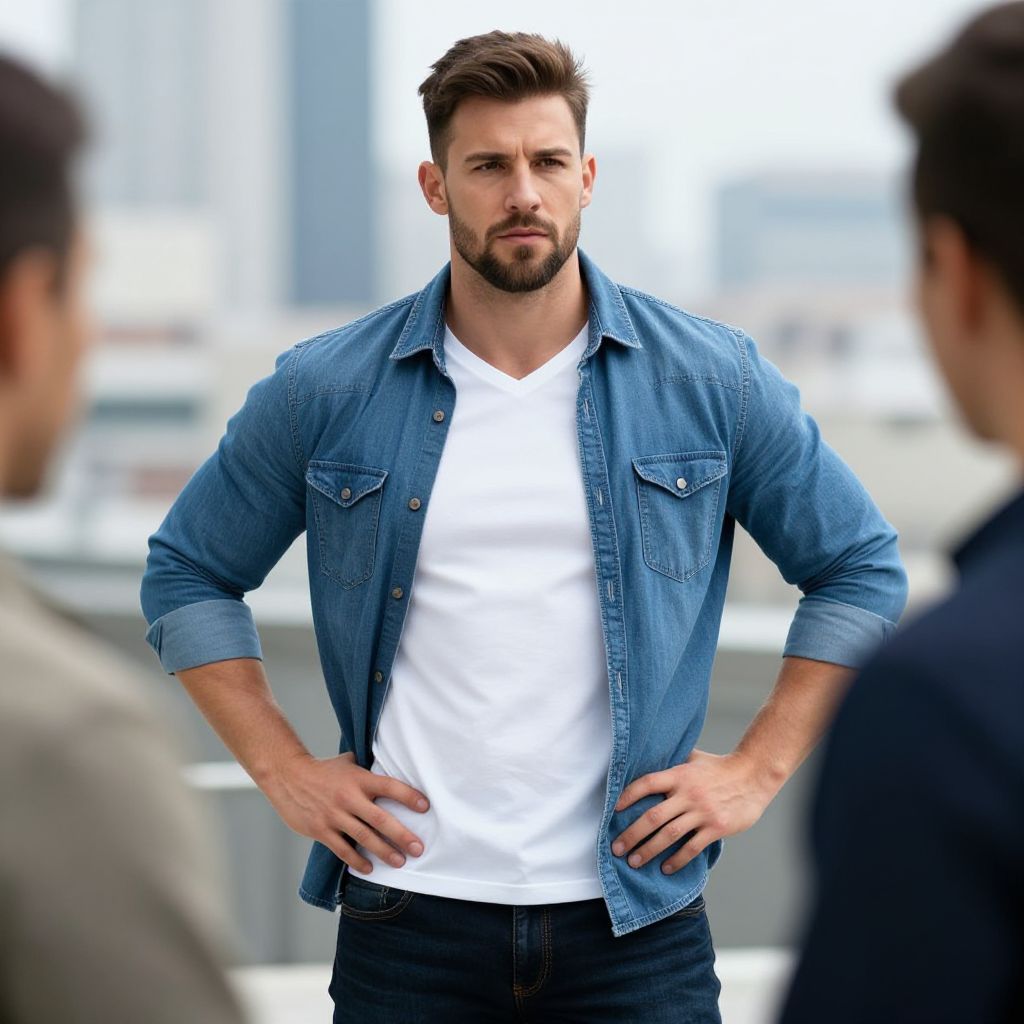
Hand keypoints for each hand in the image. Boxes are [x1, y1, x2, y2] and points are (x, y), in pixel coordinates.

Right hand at [265, 752, 428, 873]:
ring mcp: (334, 815)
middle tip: (418, 848)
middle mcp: (349, 797)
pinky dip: (357, 860)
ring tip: (400, 862)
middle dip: (401, 835)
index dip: (408, 796)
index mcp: (359, 779)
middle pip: (380, 818)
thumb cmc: (322, 770)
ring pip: (364, 837)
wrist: (288, 776)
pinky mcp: (321, 830)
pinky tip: (369, 868)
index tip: (425, 807)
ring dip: (384, 851)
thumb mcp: (347, 762)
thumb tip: (388, 764)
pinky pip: (342, 849)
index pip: (389, 786)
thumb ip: (366, 769)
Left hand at [611, 749, 771, 873]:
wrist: (754, 775)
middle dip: (631, 835)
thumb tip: (650, 757)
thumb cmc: (720, 767)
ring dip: (648, 850)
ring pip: (669, 834)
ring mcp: (702, 811)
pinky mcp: (717, 827)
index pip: (646, 784)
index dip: (628, 796)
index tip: (614, 811)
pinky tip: (665, 868)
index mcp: (679, 774)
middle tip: (616, 848)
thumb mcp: (694, 758)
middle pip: (653, 816)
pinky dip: (677, 859)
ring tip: (634, 862)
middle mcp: (688, 793)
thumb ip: (674, 761)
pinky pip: (692, 847)